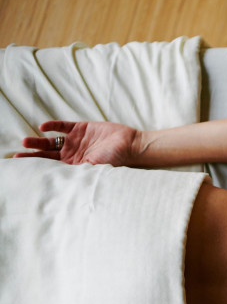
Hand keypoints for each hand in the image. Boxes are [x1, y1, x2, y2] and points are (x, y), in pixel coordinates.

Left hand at [15, 121, 138, 165]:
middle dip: (34, 153)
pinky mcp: (81, 128)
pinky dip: (53, 126)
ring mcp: (76, 140)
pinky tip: (44, 127)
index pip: (51, 165)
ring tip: (26, 141)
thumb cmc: (115, 159)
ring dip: (39, 140)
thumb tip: (64, 178)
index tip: (22, 163)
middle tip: (21, 151)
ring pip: (52, 140)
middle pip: (48, 153)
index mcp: (75, 165)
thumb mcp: (96, 168)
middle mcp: (73, 153)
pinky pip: (63, 126)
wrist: (129, 144)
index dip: (36, 163)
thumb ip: (81, 170)